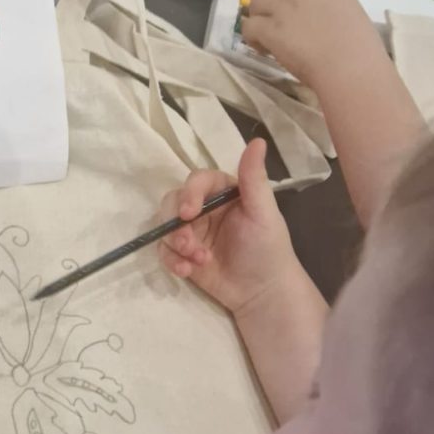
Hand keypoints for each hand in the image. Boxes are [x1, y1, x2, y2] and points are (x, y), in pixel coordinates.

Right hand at [157, 140, 298, 315]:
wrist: (262, 293)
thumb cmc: (267, 248)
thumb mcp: (263, 213)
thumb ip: (254, 179)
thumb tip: (258, 141)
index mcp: (223, 192)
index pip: (197, 181)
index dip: (189, 194)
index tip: (189, 213)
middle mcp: (204, 208)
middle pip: (173, 202)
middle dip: (176, 224)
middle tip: (187, 244)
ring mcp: (192, 231)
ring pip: (165, 226)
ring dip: (174, 243)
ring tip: (194, 261)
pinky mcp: (183, 254)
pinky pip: (165, 250)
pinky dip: (171, 260)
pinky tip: (186, 271)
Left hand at [241, 0, 386, 88]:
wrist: (351, 69)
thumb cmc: (361, 49)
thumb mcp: (351, 13)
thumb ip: (330, 6)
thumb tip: (317, 16)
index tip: (292, 8)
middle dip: (270, 0)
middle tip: (273, 19)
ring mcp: (285, 8)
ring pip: (257, 3)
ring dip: (259, 18)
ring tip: (266, 37)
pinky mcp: (271, 29)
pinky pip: (249, 26)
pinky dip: (251, 37)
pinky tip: (263, 48)